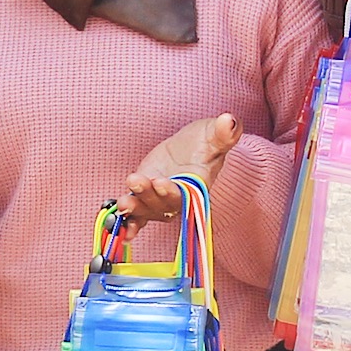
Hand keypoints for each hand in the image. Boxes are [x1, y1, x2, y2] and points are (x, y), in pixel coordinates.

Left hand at [122, 113, 237, 225]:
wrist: (191, 149)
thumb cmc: (206, 142)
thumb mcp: (214, 134)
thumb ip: (224, 132)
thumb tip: (229, 120)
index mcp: (198, 186)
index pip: (187, 193)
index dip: (172, 190)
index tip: (160, 181)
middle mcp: (179, 199)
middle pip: (164, 204)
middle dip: (149, 196)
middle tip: (137, 181)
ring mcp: (161, 201)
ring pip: (148, 209)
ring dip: (135, 208)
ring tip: (123, 201)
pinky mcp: (146, 199)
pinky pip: (139, 217)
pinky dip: (131, 224)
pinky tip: (121, 230)